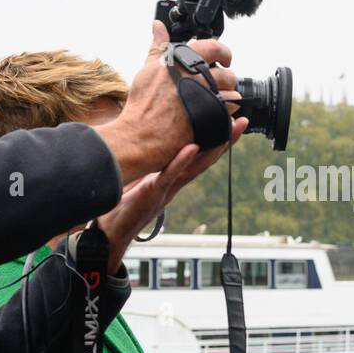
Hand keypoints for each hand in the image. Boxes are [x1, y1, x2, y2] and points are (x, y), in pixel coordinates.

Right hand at [94, 20, 239, 183]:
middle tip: (217, 85)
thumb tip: (157, 26)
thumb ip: (158, 46)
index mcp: (184, 62)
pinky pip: (229, 116)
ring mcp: (206, 100)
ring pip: (232, 96)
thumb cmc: (143, 103)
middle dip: (226, 80)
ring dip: (227, 99)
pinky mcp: (210, 120)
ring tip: (215, 102)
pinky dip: (225, 116)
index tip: (224, 58)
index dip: (223, 51)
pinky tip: (214, 116)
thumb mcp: (149, 69)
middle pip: (228, 75)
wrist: (140, 135)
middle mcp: (198, 79)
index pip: (215, 47)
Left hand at [98, 125, 245, 272]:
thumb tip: (152, 142)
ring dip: (214, 147)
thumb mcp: (140, 178)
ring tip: (229, 128)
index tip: (230, 121)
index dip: (215, 138)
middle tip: (242, 122)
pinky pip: (170, 175)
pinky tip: (192, 147)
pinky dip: (181, 161)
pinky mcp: (154, 191)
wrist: (111, 231)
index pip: (199, 155)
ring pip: (196, 166)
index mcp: (173, 176)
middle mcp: (176, 181)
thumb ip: (151, 164)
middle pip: (206, 158)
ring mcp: (167, 187)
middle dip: (225, 140)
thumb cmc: (122, 205)